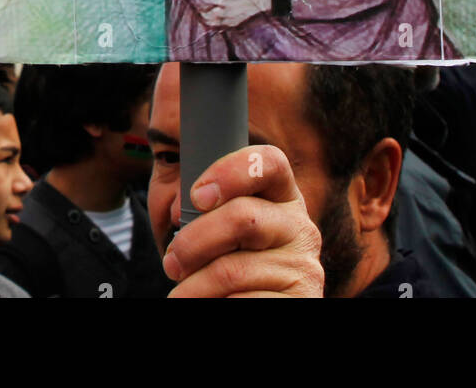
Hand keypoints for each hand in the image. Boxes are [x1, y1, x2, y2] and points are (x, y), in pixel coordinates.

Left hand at [163, 144, 323, 297]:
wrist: (256, 311)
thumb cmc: (225, 269)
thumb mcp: (218, 233)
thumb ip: (202, 210)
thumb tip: (176, 207)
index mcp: (282, 198)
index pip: (269, 163)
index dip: (231, 172)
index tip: (196, 196)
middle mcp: (300, 227)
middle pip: (244, 217)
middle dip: (195, 241)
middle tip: (172, 262)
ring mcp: (303, 267)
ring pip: (234, 270)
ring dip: (194, 286)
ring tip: (179, 295)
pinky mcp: (301, 300)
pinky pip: (243, 302)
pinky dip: (216, 305)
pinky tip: (212, 304)